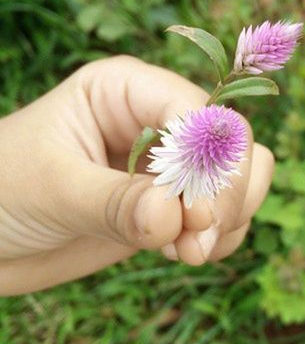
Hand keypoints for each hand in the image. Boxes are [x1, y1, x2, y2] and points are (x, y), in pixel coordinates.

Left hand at [0, 55, 273, 295]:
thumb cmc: (0, 191)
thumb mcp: (52, 189)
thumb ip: (115, 204)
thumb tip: (173, 217)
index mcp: (129, 91)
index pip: (199, 112)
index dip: (208, 161)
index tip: (196, 217)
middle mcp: (160, 121)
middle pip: (234, 143)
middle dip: (224, 196)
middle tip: (194, 243)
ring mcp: (172, 167)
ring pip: (242, 178)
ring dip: (229, 218)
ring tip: (187, 251)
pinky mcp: (176, 206)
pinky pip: (228, 215)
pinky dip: (220, 238)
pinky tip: (182, 253)